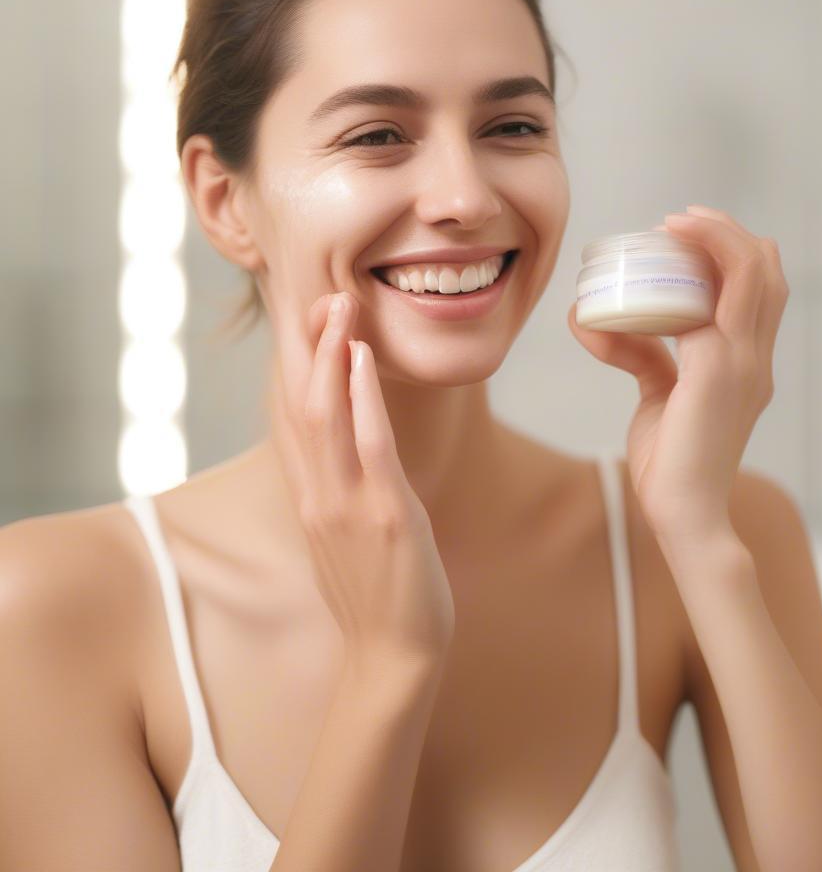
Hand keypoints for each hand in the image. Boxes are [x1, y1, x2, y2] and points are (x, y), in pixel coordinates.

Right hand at [268, 288, 455, 671]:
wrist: (392, 660)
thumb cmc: (377, 598)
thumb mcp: (348, 539)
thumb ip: (340, 495)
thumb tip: (351, 461)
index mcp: (312, 499)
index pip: (295, 420)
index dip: (298, 368)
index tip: (306, 325)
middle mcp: (318, 496)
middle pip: (303, 405)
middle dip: (310, 347)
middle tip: (320, 295)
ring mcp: (347, 504)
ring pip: (326, 415)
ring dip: (331, 355)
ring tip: (338, 307)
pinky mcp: (385, 515)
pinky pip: (369, 444)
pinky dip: (363, 396)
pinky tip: (363, 358)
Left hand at [567, 204, 788, 549]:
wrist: (684, 514)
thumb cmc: (672, 461)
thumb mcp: (655, 395)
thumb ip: (640, 356)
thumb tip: (593, 321)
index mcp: (749, 362)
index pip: (762, 289)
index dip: (733, 251)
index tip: (685, 233)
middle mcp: (756, 357)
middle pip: (766, 271)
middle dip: (727, 232)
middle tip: (680, 219)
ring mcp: (744, 363)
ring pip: (752, 274)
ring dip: (717, 238)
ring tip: (677, 223)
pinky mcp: (719, 371)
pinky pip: (713, 301)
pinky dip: (692, 268)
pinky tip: (661, 257)